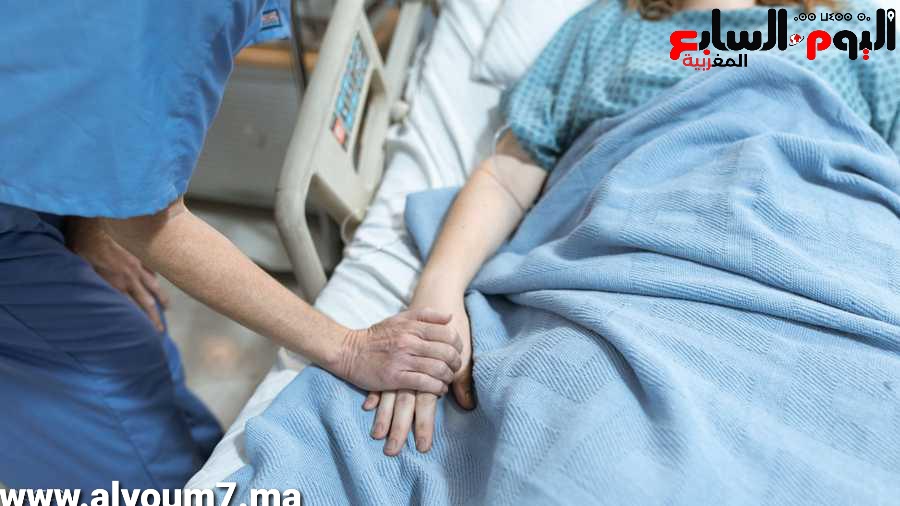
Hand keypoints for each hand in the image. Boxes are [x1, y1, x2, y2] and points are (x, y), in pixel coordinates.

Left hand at [68, 218, 169, 330]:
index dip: (142, 322)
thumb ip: (91, 280)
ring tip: (167, 307)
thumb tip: (93, 295)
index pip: (133, 308)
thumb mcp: (80, 264)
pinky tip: (157, 279)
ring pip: (153, 285)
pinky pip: (151, 267)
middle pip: (147, 301)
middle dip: (154, 318)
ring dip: (160, 298)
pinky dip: (155, 275)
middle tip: (160, 331)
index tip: (149, 333)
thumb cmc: (84, 241)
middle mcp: (131, 276)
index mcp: (117, 283)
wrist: (101, 218)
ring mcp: (138, 264)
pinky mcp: (140, 253)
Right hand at [363, 298, 473, 455]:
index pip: (447, 335)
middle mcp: (409, 342)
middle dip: (456, 363)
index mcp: (412, 327)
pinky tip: (438, 389)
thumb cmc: (377, 336)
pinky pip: (424, 384)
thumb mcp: (399, 318)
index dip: (458, 345)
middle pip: (446, 353)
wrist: (349, 351)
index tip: (457, 352)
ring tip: (447, 380)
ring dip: (448, 377)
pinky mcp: (395, 378)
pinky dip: (437, 388)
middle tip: (455, 368)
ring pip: (438, 369)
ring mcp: (402, 360)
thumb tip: (450, 317)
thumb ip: (425, 315)